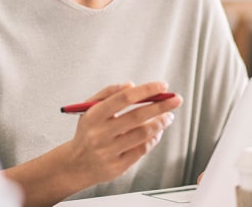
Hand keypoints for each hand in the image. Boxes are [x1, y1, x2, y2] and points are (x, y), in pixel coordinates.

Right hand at [67, 81, 182, 185]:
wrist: (75, 164)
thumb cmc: (88, 132)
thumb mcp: (90, 108)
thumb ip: (108, 93)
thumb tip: (131, 85)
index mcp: (94, 115)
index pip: (124, 98)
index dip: (146, 90)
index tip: (162, 85)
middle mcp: (100, 133)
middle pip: (137, 116)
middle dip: (160, 106)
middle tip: (176, 99)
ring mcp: (109, 151)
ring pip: (142, 134)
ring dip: (160, 123)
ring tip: (168, 116)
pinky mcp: (117, 167)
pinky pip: (141, 150)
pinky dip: (153, 139)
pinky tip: (158, 132)